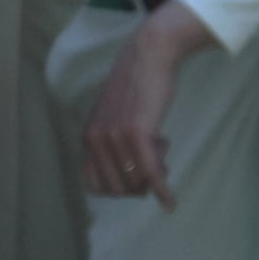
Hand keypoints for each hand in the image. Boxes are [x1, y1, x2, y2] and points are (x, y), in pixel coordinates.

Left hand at [84, 1, 210, 206]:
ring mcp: (115, 137)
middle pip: (118, 189)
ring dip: (154, 176)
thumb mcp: (113, 118)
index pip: (94, 186)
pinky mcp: (138, 133)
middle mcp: (96, 140)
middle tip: (156, 162)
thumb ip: (112, 144)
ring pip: (136, 182)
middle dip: (139, 185)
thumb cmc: (136, 88)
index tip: (135, 178)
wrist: (149, 56)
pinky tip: (171, 202)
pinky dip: (162, 191)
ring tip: (163, 149)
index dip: (118, 189)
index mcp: (87, 138)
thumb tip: (128, 179)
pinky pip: (150, 173)